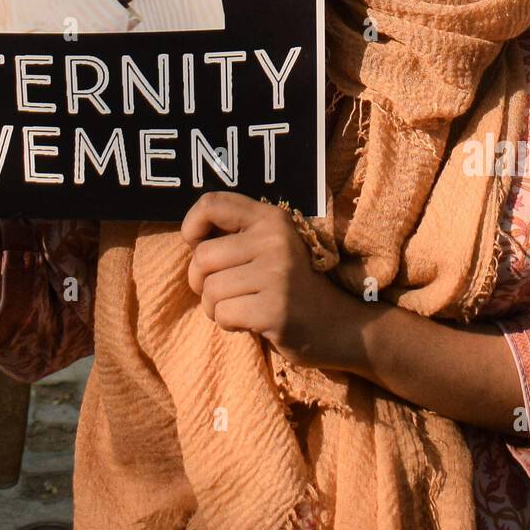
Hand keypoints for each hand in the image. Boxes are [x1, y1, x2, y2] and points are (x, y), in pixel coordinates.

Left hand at [182, 191, 353, 369]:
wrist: (339, 326)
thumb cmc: (290, 286)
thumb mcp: (270, 247)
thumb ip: (236, 235)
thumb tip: (190, 235)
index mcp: (271, 218)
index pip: (211, 203)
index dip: (191, 225)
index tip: (198, 245)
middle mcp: (275, 240)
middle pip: (202, 257)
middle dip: (201, 281)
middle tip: (226, 291)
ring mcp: (277, 274)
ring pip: (209, 290)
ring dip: (216, 307)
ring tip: (243, 307)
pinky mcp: (275, 309)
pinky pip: (223, 314)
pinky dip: (229, 324)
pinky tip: (252, 322)